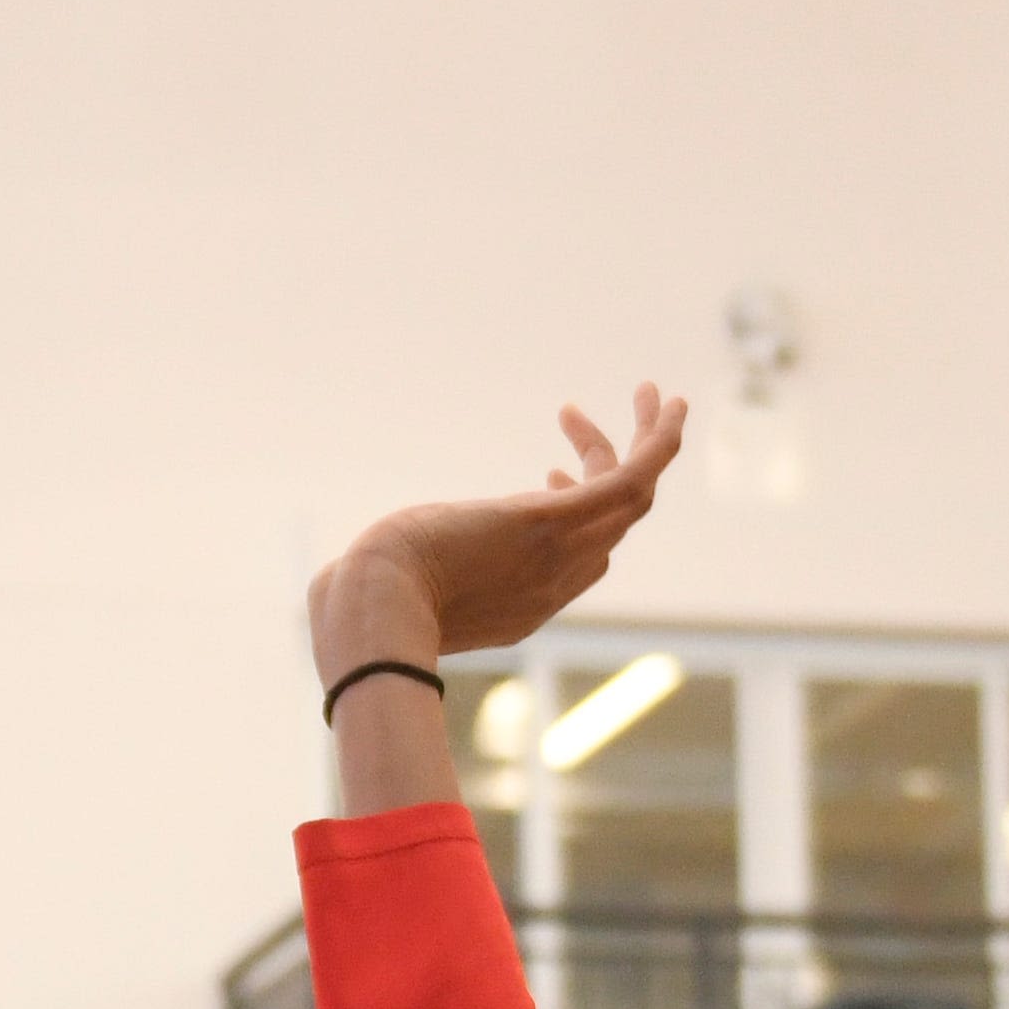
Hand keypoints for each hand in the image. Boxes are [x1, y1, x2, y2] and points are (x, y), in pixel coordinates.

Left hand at [309, 385, 688, 682]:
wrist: (370, 616)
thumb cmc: (364, 606)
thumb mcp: (390, 591)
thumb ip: (391, 584)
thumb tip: (345, 579)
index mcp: (523, 608)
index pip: (577, 562)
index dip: (569, 511)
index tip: (542, 476)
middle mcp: (555, 585)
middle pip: (614, 527)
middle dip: (615, 473)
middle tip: (589, 422)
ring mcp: (560, 554)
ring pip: (634, 497)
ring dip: (647, 443)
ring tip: (648, 393)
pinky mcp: (553, 521)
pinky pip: (632, 477)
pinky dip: (656, 439)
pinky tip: (663, 400)